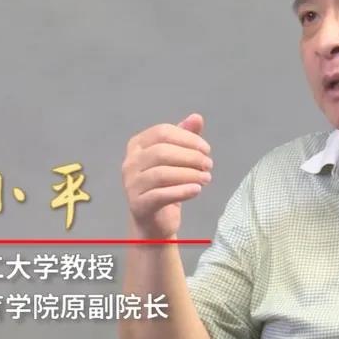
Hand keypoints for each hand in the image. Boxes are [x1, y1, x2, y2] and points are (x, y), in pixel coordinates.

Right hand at [122, 113, 212, 238]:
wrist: (154, 221)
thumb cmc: (165, 184)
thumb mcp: (176, 158)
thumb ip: (185, 136)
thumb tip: (196, 117)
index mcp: (137, 145)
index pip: (162, 131)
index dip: (188, 138)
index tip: (206, 149)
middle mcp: (130, 162)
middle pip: (162, 152)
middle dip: (190, 157)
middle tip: (208, 165)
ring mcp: (131, 184)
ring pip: (161, 174)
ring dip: (189, 174)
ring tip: (206, 178)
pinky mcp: (138, 205)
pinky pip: (161, 195)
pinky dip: (182, 191)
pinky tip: (197, 190)